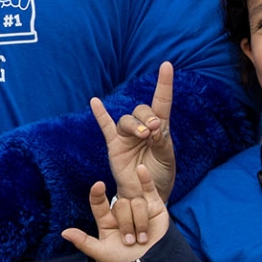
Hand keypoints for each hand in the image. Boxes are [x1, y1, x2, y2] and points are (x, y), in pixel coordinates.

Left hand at [61, 164, 168, 261]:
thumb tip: (64, 233)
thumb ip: (84, 242)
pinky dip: (145, 178)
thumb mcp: (102, 253)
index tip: (98, 186)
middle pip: (120, 204)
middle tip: (131, 241)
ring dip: (140, 222)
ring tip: (143, 238)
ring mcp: (138, 208)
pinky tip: (141, 169)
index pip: (98, 202)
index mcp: (107, 220)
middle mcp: (122, 212)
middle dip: (126, 224)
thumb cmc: (127, 260)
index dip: (97, 194)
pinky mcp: (155, 206)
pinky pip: (148, 188)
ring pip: (136, 202)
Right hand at [90, 61, 175, 200]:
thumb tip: (153, 126)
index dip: (164, 84)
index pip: (162, 101)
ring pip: (127, 119)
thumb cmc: (159, 177)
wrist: (145, 196)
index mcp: (160, 129)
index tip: (167, 66)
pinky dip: (100, 113)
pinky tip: (95, 102)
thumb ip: (161, 142)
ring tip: (144, 136)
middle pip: (141, 110)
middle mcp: (142, 128)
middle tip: (153, 131)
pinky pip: (105, 126)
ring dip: (135, 125)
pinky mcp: (114, 145)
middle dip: (148, 117)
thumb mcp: (166, 159)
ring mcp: (127, 136)